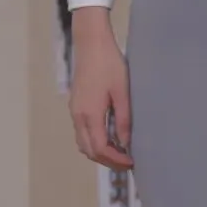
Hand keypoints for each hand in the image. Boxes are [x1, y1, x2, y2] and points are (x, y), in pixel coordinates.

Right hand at [68, 10, 132, 168]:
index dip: (115, 160)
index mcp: (90, 114)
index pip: (100, 148)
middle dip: (107, 160)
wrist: (91, 44)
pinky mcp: (75, 105)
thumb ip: (123, 119)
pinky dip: (94, 141)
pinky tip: (109, 136)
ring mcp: (74, 111)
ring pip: (83, 143)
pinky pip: (82, 132)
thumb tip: (125, 143)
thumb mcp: (122, 92)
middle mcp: (78, 116)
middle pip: (89, 150)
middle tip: (127, 162)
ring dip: (99, 152)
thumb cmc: (109, 64)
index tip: (131, 163)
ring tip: (119, 152)